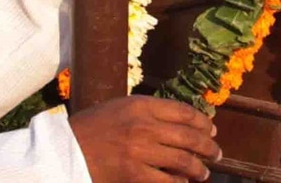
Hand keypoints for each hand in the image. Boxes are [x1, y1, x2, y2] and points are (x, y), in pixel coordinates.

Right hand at [70, 95, 220, 182]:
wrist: (63, 150)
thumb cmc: (91, 128)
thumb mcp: (120, 108)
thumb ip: (148, 111)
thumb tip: (181, 121)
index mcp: (142, 106)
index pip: (184, 112)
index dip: (203, 122)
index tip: (212, 129)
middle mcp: (144, 126)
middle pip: (189, 136)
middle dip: (208, 146)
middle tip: (216, 153)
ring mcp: (140, 151)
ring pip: (183, 160)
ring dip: (198, 168)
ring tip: (204, 172)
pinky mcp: (133, 174)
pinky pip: (166, 181)